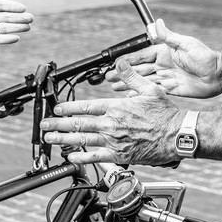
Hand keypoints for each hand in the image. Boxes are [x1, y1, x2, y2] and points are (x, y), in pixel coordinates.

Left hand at [0, 0, 33, 47]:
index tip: (22, 7)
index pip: (0, 5)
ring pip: (5, 28)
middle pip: (6, 17)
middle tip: (31, 18)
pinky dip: (6, 39)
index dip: (11, 6)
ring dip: (16, 27)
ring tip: (28, 27)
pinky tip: (16, 38)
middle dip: (18, 17)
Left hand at [40, 60, 181, 164]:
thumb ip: (130, 76)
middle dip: (58, 125)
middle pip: (79, 124)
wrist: (177, 136)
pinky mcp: (121, 156)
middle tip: (44, 127)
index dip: (68, 108)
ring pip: (83, 140)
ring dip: (64, 140)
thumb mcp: (148, 88)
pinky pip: (97, 157)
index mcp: (116, 107)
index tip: (56, 109)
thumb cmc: (165, 113)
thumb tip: (119, 63)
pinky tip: (71, 156)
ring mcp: (115, 141)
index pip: (86, 107)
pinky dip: (82, 157)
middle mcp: (112, 125)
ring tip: (50, 139)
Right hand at [105, 19, 221, 98]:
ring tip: (114, 87)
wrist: (218, 75)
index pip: (140, 56)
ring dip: (128, 83)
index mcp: (163, 52)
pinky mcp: (170, 90)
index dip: (127, 60)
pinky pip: (152, 91)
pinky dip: (140, 93)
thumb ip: (169, 36)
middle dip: (123, 73)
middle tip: (108, 77)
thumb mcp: (186, 44)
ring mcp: (165, 77)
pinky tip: (130, 95)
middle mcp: (162, 64)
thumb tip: (157, 22)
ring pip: (142, 81)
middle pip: (138, 69)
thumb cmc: (205, 57)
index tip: (114, 63)